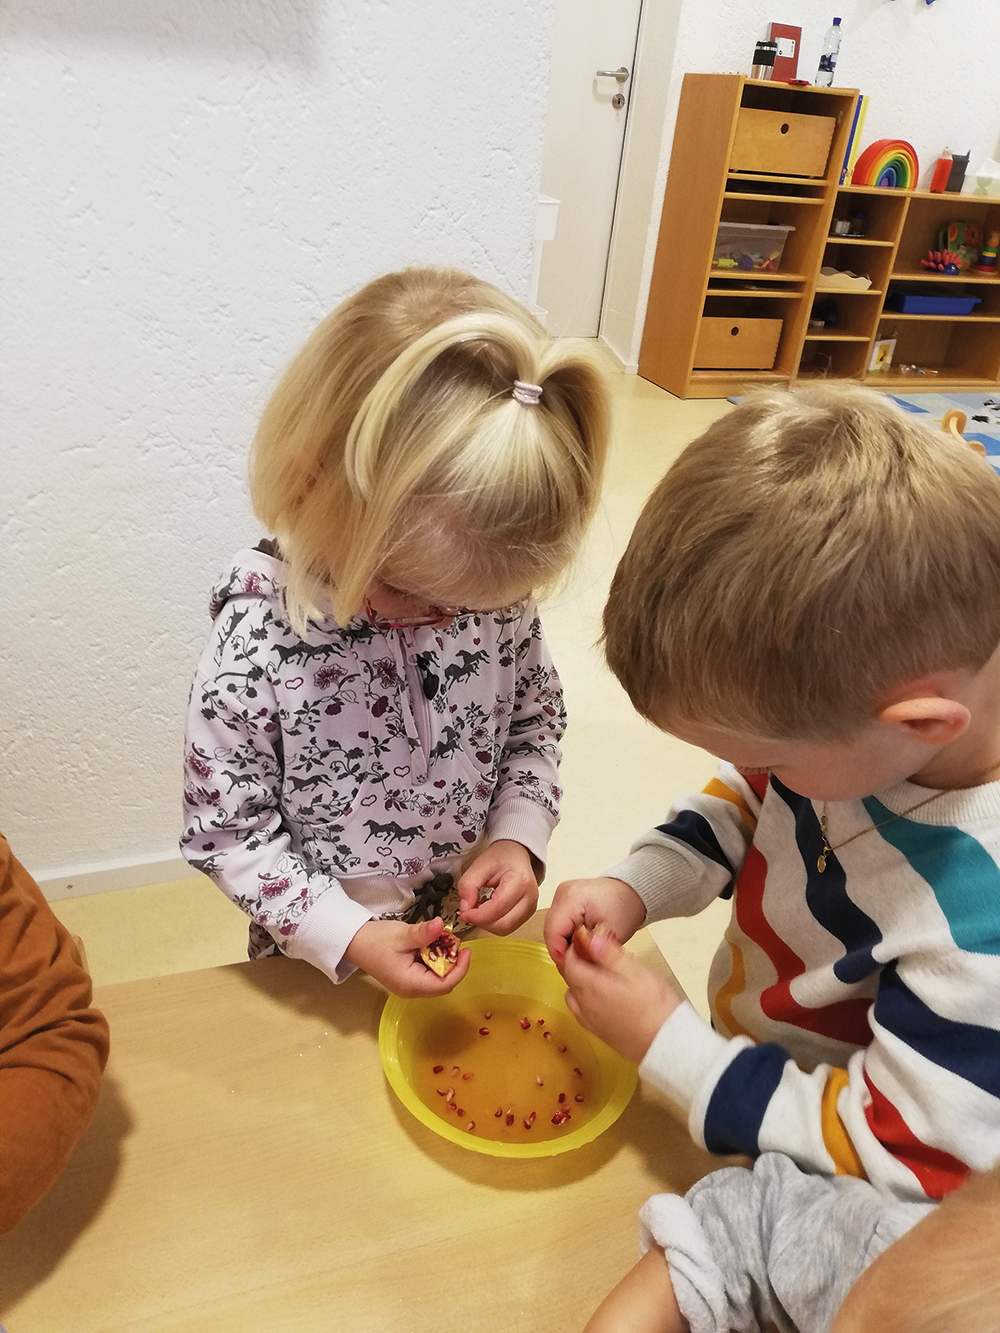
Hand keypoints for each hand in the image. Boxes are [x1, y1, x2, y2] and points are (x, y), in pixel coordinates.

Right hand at [344, 917, 470, 997]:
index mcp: (411, 984)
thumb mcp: (402, 935)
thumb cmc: (376, 941)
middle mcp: (411, 989)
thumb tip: (442, 925)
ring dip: (444, 960)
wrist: (354, 942)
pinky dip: (434, 959)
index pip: (445, 984)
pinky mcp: (406, 977)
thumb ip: (424, 933)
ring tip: (444, 941)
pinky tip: (432, 944)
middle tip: (455, 942)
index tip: (466, 950)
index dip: (460, 969)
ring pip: (436, 978)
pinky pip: (427, 973)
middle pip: (443, 983)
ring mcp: (408, 985)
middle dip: (453, 963)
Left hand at [456, 840, 537, 934]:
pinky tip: (488, 910)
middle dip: (481, 922)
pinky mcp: (528, 913)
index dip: (477, 915)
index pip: (497, 908)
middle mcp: (530, 897)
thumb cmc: (502, 857)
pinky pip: (509, 927)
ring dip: (487, 924)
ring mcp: (531, 907)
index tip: (464, 912)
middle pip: (503, 924)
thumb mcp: (480, 864)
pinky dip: (494, 923)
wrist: (516, 854)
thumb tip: (465, 907)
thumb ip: (468, 885)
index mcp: (520, 881)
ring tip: (479, 908)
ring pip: (506, 929)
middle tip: (469, 911)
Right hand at [543, 876, 646, 968]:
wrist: (631, 893)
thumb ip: (587, 951)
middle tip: (577, 962)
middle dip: (561, 949)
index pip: (553, 930)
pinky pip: (557, 922)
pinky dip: (565, 934)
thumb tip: (569, 964)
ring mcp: (561, 894)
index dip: (559, 952)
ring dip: (563, 942)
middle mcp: (563, 892)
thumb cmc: (624, 909)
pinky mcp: (562, 898)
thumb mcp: (608, 936)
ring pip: (552, 927)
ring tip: (580, 951)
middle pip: (550, 929)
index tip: (570, 966)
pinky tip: (578, 940)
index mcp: (573, 897)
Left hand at [562, 928, 683, 1064]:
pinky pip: (582, 1013)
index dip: (575, 949)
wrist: (667, 1043)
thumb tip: (589, 937)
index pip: (569, 963)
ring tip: (600, 977)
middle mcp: (585, 1005)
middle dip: (577, 965)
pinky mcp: (599, 1034)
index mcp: (591, 987)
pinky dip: (585, 1002)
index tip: (586, 941)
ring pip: (574, 998)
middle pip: (570, 980)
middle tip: (596, 956)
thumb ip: (609, 954)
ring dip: (580, 985)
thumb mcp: (635, 971)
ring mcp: (590, 1022)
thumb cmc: (655, 1005)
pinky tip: (604, 999)